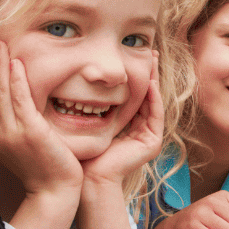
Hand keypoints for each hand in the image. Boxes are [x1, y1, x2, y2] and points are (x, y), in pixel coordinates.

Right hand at [0, 34, 82, 197]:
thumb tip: (10, 102)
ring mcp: (10, 133)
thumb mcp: (22, 142)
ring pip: (1, 91)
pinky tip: (14, 62)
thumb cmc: (44, 167)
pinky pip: (19, 101)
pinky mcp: (28, 132)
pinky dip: (15, 80)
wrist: (54, 192)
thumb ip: (14, 122)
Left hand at [81, 50, 163, 187]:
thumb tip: (73, 80)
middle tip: (148, 51)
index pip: (133, 96)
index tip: (132, 54)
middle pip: (147, 96)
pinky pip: (155, 113)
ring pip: (153, 101)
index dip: (134, 76)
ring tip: (152, 59)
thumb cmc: (82, 152)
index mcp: (126, 127)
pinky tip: (150, 81)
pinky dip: (154, 97)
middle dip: (148, 73)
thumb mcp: (86, 121)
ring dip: (154, 80)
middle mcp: (139, 131)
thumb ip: (87, 104)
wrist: (88, 178)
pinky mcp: (152, 142)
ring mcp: (148, 137)